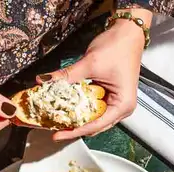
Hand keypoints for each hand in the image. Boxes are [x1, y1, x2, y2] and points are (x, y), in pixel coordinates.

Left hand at [47, 13, 148, 141]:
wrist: (128, 34)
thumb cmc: (118, 48)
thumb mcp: (90, 63)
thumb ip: (67, 75)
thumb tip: (44, 80)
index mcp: (122, 106)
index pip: (96, 125)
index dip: (76, 131)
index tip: (59, 135)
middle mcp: (122, 109)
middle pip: (96, 126)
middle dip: (76, 128)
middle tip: (56, 131)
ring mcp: (118, 103)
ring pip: (96, 118)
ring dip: (79, 119)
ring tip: (60, 121)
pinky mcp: (112, 96)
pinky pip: (96, 108)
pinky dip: (83, 109)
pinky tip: (69, 109)